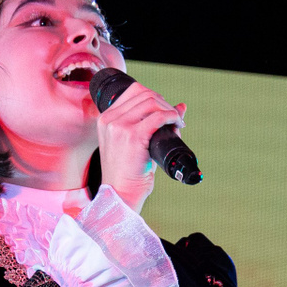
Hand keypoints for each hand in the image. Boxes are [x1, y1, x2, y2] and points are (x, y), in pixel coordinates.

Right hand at [96, 79, 184, 211]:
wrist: (120, 195)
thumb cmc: (128, 174)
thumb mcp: (135, 143)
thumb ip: (152, 123)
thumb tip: (181, 106)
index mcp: (105, 119)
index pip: (134, 91)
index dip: (154, 97)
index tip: (164, 111)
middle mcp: (109, 119)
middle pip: (144, 94)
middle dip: (164, 103)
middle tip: (174, 119)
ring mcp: (119, 126)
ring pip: (152, 102)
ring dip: (169, 110)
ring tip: (177, 123)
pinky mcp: (132, 136)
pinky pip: (158, 117)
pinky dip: (172, 117)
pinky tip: (177, 124)